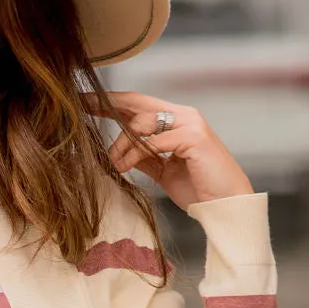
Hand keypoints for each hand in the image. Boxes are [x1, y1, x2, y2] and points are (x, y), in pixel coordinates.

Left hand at [86, 91, 253, 210]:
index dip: (112, 103)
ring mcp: (190, 124)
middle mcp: (184, 115)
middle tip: (81, 105)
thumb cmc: (200, 190)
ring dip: (121, 144)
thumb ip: (145, 157)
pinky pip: (155, 140)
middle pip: (138, 102)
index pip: (139, 105)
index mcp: (177, 120)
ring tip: (113, 163)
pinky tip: (122, 167)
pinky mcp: (194, 138)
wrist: (227, 206)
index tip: (85, 103)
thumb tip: (120, 153)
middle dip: (107, 103)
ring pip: (142, 122)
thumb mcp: (164, 171)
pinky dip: (134, 153)